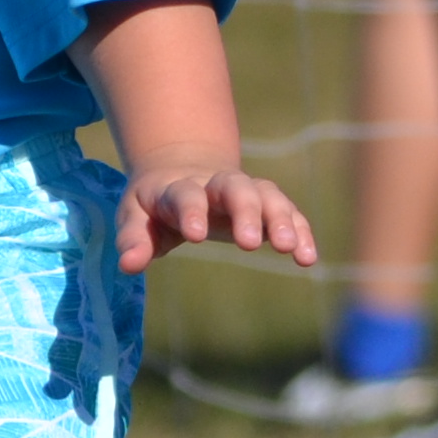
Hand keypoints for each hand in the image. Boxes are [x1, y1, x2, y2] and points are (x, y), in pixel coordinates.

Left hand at [113, 162, 320, 273]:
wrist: (180, 171)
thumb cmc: (154, 205)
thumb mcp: (134, 218)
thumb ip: (133, 240)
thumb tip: (129, 266)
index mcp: (177, 187)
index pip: (185, 195)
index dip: (191, 212)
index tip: (195, 236)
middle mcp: (215, 185)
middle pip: (234, 188)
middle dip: (244, 211)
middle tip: (249, 243)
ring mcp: (244, 191)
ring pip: (267, 196)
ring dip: (280, 219)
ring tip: (290, 249)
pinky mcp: (266, 204)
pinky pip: (288, 212)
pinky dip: (301, 231)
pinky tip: (308, 258)